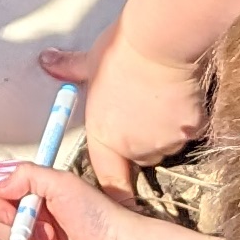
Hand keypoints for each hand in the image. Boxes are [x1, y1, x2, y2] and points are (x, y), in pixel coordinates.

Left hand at [67, 28, 206, 188]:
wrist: (159, 45)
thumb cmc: (120, 54)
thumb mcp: (91, 63)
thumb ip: (69, 69)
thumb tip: (47, 59)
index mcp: (106, 137)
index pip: (110, 177)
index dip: (116, 187)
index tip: (121, 195)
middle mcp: (136, 147)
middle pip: (142, 156)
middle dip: (143, 139)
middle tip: (142, 109)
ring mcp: (166, 141)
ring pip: (168, 144)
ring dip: (166, 130)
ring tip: (162, 98)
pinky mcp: (191, 130)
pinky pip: (191, 130)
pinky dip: (188, 118)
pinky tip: (182, 95)